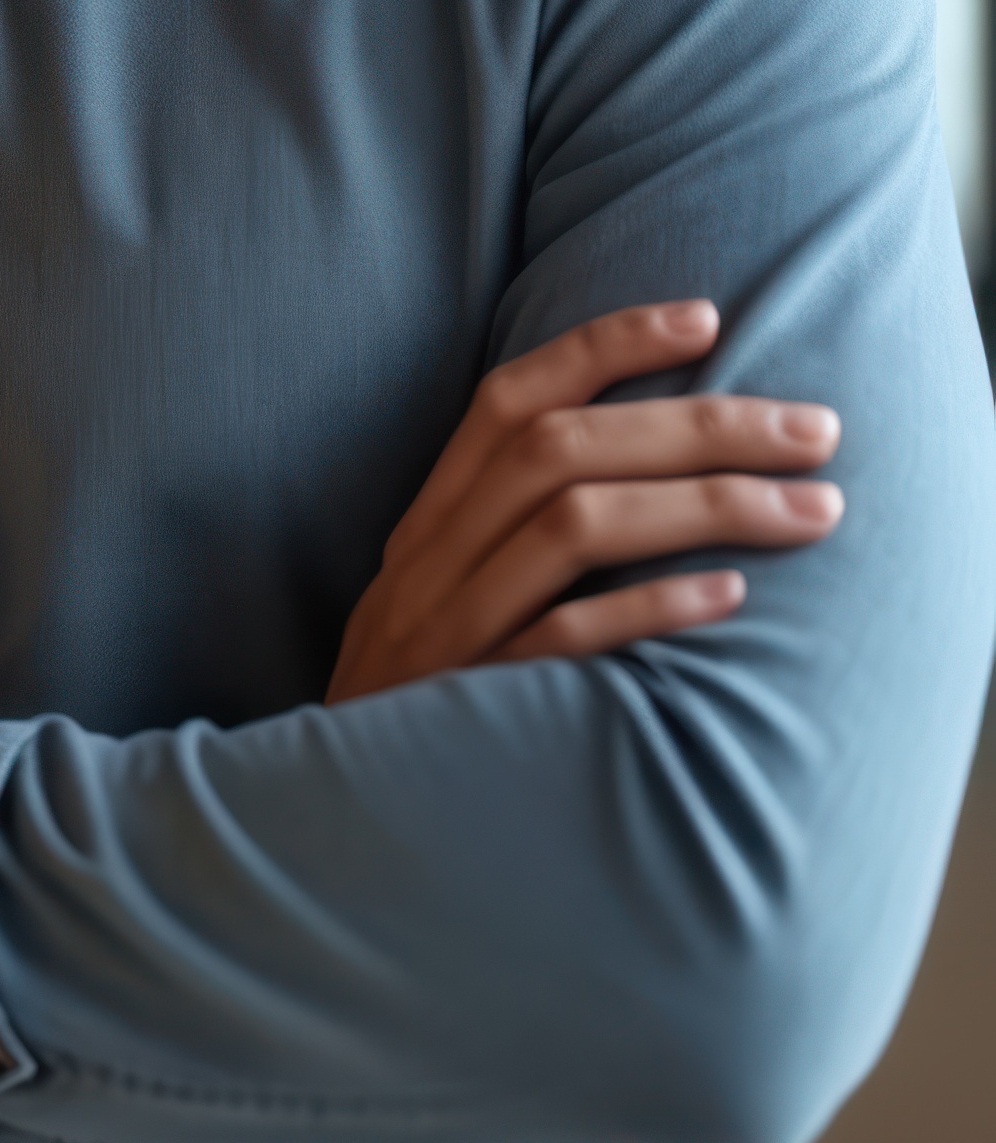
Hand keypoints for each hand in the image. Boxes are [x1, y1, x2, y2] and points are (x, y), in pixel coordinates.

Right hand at [328, 300, 843, 702]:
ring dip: (704, 505)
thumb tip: (643, 475)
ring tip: (813, 509)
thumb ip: (509, 545)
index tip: (705, 317)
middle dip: (700, 424)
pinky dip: (647, 608)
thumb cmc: (420, 710)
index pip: (507, 404)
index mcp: (426, 527)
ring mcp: (445, 630)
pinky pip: (560, 640)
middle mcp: (428, 564)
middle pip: (558, 452)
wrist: (324, 825)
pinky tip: (729, 597)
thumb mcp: (444, 607)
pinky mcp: (469, 702)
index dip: (601, 349)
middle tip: (817, 428)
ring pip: (570, 528)